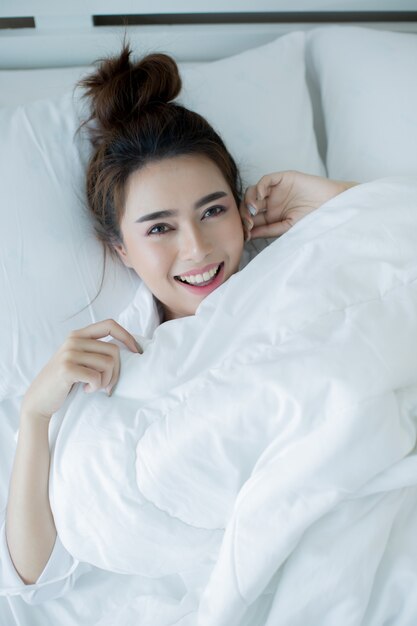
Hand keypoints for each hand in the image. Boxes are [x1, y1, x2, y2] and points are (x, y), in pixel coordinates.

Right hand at [21, 319, 140, 420]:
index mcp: (78, 335)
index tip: (137, 352)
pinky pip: (97, 377)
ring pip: (108, 364)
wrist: (39, 399)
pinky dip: (95, 387)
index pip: (110, 325)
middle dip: (116, 371)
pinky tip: (85, 390)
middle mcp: (73, 340)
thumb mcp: (79, 359)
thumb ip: (96, 350)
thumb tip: (129, 349)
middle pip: (114, 350)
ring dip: (106, 381)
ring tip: (93, 386)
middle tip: (105, 384)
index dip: (127, 336)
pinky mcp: (67, 369)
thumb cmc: (65, 380)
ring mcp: (69, 353)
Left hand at [240, 170, 356, 239]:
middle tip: (247, 223)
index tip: (244, 234)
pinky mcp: (284, 178)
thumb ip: (269, 230)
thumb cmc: (314, 219)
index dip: (245, 225)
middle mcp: (272, 202)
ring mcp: (277, 190)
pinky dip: (260, 187)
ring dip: (249, 201)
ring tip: (252, 211)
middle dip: (245, 214)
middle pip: (249, 205)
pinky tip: (260, 197)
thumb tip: (249, 235)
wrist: (333, 206)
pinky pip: (266, 180)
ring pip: (254, 191)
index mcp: (272, 216)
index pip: (252, 219)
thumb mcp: (288, 228)